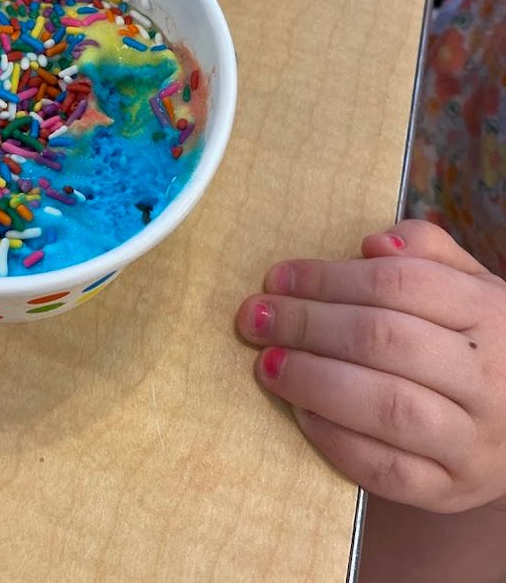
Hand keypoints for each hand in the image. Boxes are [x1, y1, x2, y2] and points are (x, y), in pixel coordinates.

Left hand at [236, 220, 505, 512]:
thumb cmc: (481, 342)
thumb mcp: (471, 285)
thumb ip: (426, 252)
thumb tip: (372, 246)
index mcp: (490, 312)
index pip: (400, 282)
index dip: (328, 277)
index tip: (278, 276)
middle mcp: (489, 378)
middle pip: (384, 339)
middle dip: (307, 324)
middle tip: (255, 316)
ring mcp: (473, 441)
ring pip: (386, 406)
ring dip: (314, 381)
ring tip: (268, 363)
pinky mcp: (451, 491)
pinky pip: (386, 471)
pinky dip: (335, 440)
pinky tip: (300, 411)